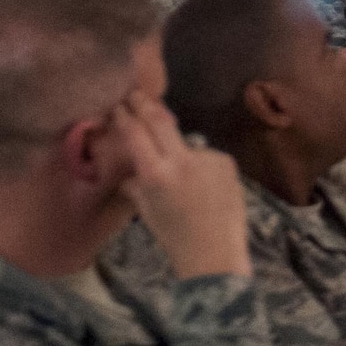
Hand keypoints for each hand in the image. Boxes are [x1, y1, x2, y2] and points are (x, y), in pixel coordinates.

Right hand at [111, 93, 250, 279]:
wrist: (215, 252)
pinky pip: (205, 157)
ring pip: (185, 143)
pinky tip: (204, 190)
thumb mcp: (146, 211)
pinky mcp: (226, 160)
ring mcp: (207, 157)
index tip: (118, 106)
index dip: (125, 117)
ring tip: (183, 186)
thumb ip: (136, 184)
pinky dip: (199, 167)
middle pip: (160, 121)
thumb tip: (128, 170)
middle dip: (146, 104)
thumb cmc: (174, 236)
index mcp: (156, 174)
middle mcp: (181, 160)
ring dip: (178, 152)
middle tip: (136, 93)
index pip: (136, 135)